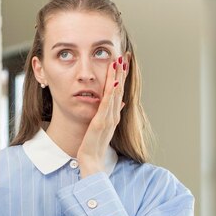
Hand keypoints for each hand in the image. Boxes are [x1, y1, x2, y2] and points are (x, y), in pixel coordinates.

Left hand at [77, 55, 127, 177]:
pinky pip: (107, 105)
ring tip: (119, 62)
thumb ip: (110, 114)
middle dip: (121, 72)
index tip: (123, 62)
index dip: (121, 76)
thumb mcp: (103, 127)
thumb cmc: (94, 145)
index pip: (119, 91)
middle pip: (119, 89)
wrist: (91, 160)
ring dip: (117, 77)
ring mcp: (108, 118)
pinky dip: (111, 93)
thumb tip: (120, 102)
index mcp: (113, 115)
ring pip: (115, 94)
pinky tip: (113, 83)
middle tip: (124, 55)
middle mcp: (113, 115)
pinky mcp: (101, 123)